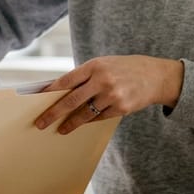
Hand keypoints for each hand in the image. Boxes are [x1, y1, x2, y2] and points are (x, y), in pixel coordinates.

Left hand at [35, 55, 183, 134]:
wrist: (156, 76)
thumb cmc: (125, 68)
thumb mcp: (105, 64)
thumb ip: (85, 76)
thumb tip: (60, 92)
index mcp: (95, 65)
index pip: (66, 80)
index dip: (50, 91)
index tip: (38, 100)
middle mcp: (102, 80)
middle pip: (71, 100)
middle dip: (53, 113)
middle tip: (41, 123)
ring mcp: (112, 95)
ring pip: (84, 113)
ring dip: (70, 123)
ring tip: (61, 129)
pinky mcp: (121, 108)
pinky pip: (98, 118)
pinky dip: (88, 121)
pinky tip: (81, 124)